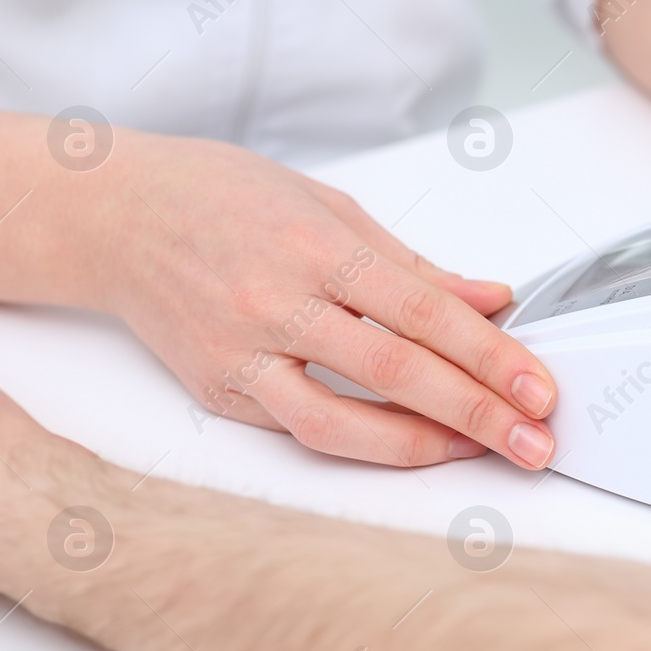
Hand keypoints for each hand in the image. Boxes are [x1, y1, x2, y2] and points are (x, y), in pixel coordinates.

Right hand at [88, 133, 558, 468]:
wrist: (110, 214)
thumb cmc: (220, 196)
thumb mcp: (330, 205)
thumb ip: (414, 265)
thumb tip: (492, 299)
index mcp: (315, 245)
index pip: (424, 312)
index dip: (490, 355)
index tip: (539, 387)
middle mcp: (276, 301)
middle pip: (396, 370)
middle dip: (476, 411)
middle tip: (535, 439)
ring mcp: (241, 353)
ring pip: (341, 420)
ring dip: (421, 446)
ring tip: (481, 453)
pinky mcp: (217, 389)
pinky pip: (299, 429)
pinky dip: (362, 441)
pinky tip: (413, 443)